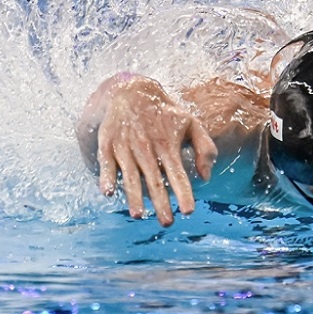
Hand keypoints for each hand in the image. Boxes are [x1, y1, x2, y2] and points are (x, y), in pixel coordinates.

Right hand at [80, 74, 217, 226]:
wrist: (132, 91)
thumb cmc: (165, 113)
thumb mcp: (192, 123)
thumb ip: (205, 148)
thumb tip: (206, 177)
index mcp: (168, 145)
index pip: (178, 174)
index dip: (184, 193)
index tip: (189, 211)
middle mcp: (147, 148)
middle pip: (155, 181)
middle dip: (161, 204)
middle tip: (167, 223)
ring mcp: (126, 147)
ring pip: (130, 176)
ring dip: (133, 196)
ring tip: (138, 216)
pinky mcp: (108, 144)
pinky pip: (106, 164)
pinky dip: (106, 177)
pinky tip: (108, 192)